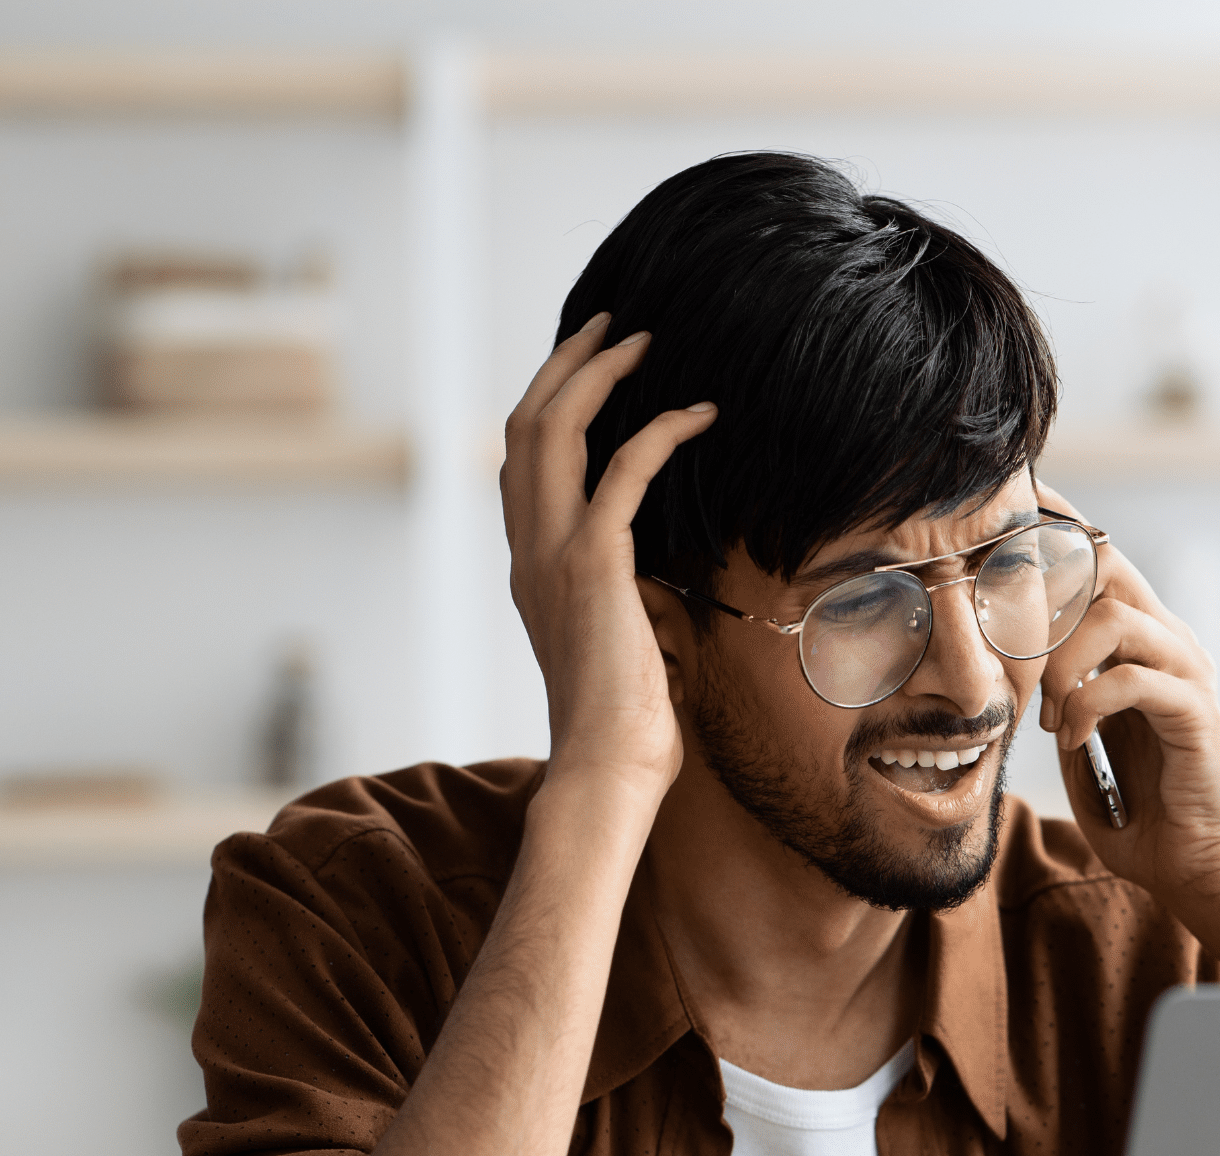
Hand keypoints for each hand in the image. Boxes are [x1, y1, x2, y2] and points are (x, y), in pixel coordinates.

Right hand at [500, 312, 716, 804]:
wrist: (607, 765)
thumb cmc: (623, 722)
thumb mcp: (614, 641)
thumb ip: (616, 594)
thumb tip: (652, 574)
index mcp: (527, 566)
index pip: (519, 462)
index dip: (549, 403)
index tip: (590, 366)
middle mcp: (526, 550)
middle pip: (525, 426)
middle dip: (567, 365)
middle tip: (614, 326)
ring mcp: (551, 553)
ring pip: (553, 430)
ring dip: (600, 375)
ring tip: (645, 342)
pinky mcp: (593, 563)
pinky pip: (623, 470)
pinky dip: (660, 430)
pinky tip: (700, 414)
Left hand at [1033, 479, 1219, 913]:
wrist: (1201, 866)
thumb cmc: (1142, 814)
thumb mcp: (1081, 746)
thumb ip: (1055, 701)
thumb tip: (1004, 672)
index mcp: (1141, 644)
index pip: (1101, 563)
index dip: (1057, 534)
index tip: (1006, 517)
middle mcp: (1169, 643)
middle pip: (1108, 567)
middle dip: (1048, 585)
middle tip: (1004, 619)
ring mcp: (1187, 673)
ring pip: (1114, 619)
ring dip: (1063, 662)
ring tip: (1046, 712)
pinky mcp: (1195, 711)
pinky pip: (1131, 679)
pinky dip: (1087, 704)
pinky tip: (1069, 738)